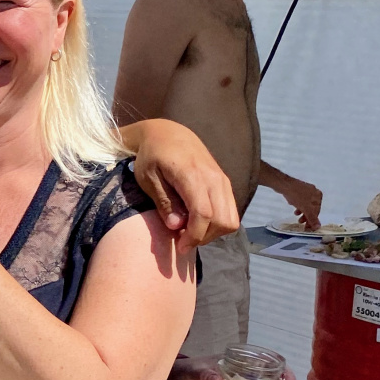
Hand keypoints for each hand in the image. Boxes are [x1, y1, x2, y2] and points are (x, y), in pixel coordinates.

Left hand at [128, 120, 238, 251]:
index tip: (180, 247)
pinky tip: (198, 221)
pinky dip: (218, 223)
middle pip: (223, 221)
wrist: (168, 133)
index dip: (194, 235)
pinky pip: (231, 211)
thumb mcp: (148, 178)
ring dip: (213, 233)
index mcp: (192, 175)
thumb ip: (164, 201)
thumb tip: (176, 227)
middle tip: (183, 239)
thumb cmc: (152, 155)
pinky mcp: (225, 183)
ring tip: (190, 230)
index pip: (204, 214)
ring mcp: (223, 180)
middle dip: (204, 237)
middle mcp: (214, 178)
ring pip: (231, 219)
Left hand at [279, 178, 322, 229]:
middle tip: (300, 222)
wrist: (283, 184)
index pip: (317, 210)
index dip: (312, 219)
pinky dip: (297, 204)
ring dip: (301, 211)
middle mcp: (313, 191)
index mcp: (318, 195)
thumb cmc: (296, 195)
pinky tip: (292, 204)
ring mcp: (305, 189)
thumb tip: (318, 227)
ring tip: (295, 214)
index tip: (308, 226)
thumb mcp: (306, 208)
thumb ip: (312, 218)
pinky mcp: (297, 189)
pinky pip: (299, 199)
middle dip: (306, 215)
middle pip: (311, 207)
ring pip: (305, 204)